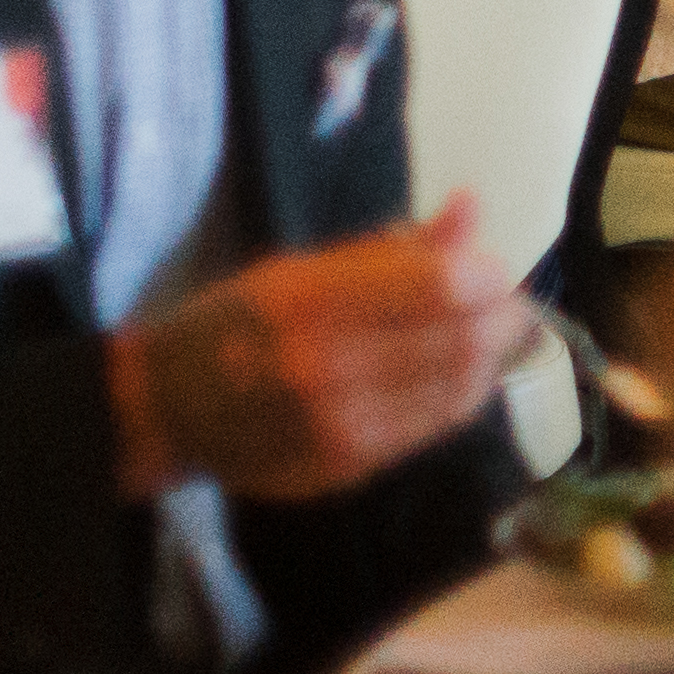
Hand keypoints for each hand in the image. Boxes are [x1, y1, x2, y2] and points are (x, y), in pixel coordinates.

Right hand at [111, 207, 525, 501]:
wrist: (169, 410)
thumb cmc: (238, 322)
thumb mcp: (302, 266)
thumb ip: (394, 246)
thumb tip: (471, 207)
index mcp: (309, 301)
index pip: (440, 287)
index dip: (486, 274)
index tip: (489, 266)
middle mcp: (325, 367)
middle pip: (462, 340)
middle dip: (501, 315)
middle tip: (504, 299)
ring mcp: (339, 425)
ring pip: (461, 387)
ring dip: (490, 355)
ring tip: (486, 333)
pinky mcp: (350, 466)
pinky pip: (437, 425)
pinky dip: (464, 392)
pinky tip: (459, 372)